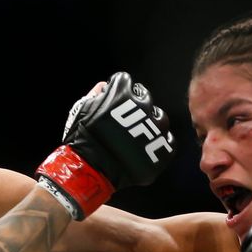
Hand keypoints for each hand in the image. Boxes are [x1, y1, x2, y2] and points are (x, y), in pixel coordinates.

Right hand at [36, 72, 174, 219]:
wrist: (91, 169)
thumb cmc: (83, 139)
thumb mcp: (82, 109)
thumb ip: (96, 94)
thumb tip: (105, 87)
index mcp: (122, 92)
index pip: (124, 82)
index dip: (117, 91)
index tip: (113, 102)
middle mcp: (143, 106)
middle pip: (144, 98)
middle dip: (135, 106)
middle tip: (125, 121)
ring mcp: (155, 128)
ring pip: (160, 118)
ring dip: (150, 123)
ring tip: (138, 135)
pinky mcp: (162, 149)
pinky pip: (169, 141)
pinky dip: (160, 143)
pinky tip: (147, 148)